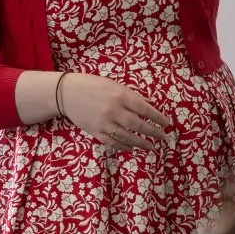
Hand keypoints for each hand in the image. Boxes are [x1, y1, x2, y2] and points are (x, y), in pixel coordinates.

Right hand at [58, 73, 172, 150]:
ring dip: (141, 143)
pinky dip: (123, 147)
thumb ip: (130, 96)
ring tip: (150, 146)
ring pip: (126, 137)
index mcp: (121, 95)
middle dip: (153, 132)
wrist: (67, 93)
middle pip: (138, 125)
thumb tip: (149, 107)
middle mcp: (113, 110)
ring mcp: (104, 123)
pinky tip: (132, 148)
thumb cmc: (93, 85)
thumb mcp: (114, 85)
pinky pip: (112, 142)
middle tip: (163, 137)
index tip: (167, 124)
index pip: (145, 109)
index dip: (158, 118)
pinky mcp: (95, 132)